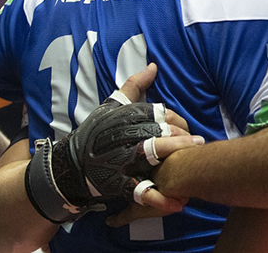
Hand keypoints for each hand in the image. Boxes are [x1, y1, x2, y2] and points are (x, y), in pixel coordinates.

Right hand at [25, 64, 201, 221]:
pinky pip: (140, 189)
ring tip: (194, 160)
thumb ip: (134, 85)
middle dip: (181, 137)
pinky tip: (176, 201)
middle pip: (159, 130)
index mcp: (126, 116)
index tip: (186, 126)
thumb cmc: (96, 133)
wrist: (69, 165)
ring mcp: (121, 159)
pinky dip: (158, 197)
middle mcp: (124, 135)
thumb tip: (154, 66)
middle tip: (199, 142)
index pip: (158, 113)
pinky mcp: (117, 183)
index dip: (176, 120)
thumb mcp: (112, 105)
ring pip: (151, 153)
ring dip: (174, 156)